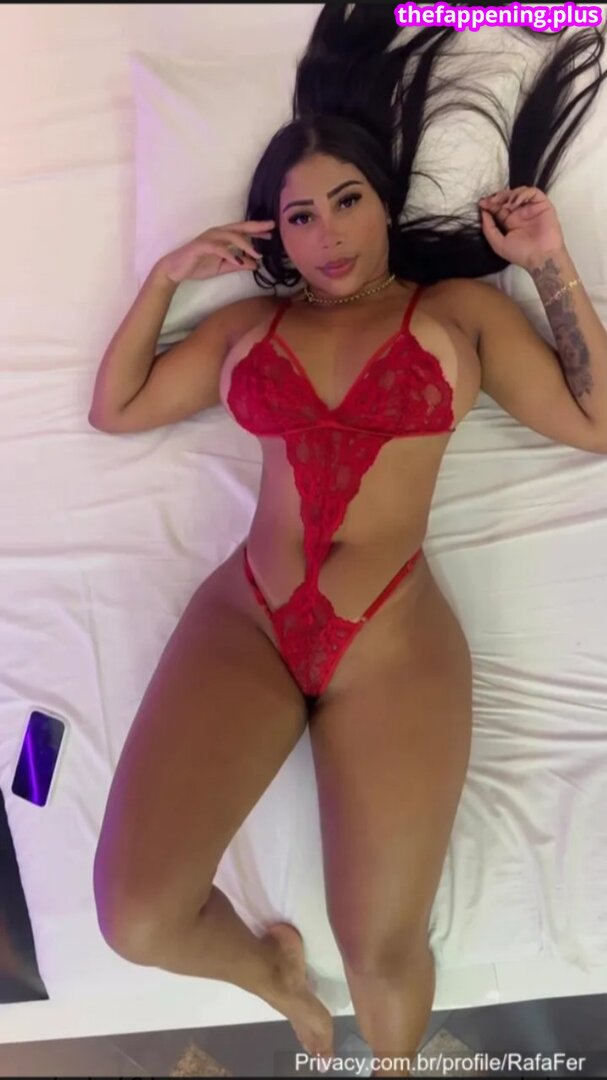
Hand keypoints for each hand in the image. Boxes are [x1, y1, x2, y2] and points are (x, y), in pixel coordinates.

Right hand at [156, 219, 275, 283]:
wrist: (176, 269)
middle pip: (239, 227)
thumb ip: (238, 265)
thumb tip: (255, 265)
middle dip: (255, 227)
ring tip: (258, 254)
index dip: (256, 231)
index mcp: (222, 237)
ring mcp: (209, 238)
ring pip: (230, 236)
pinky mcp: (201, 246)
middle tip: (271, 227)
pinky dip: (229, 253)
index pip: (242, 231)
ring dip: (245, 244)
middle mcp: (217, 233)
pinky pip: (218, 247)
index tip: (271, 233)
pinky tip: (238, 260)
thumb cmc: (197, 265)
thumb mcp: (222, 267)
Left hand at [478, 187, 564, 268]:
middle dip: (498, 197)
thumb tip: (483, 213)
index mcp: (510, 222)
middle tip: (492, 200)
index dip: (490, 204)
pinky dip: (523, 193)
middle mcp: (520, 214)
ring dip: (510, 194)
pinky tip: (516, 202)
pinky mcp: (542, 205)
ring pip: (519, 192)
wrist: (541, 257)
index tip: (482, 203)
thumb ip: (489, 229)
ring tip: (506, 204)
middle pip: (507, 198)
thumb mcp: (498, 244)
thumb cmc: (521, 254)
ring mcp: (531, 208)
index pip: (499, 208)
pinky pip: (533, 192)